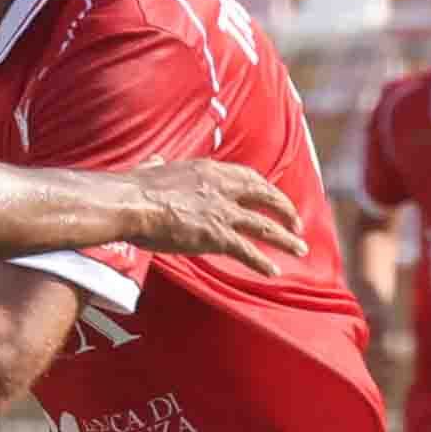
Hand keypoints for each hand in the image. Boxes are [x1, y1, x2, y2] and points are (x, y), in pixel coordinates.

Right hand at [131, 160, 306, 271]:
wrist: (130, 203)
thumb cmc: (133, 189)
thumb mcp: (150, 169)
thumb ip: (157, 166)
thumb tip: (153, 160)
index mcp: (209, 170)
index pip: (247, 177)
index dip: (264, 189)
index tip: (272, 197)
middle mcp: (222, 188)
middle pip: (265, 196)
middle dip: (285, 210)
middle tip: (296, 224)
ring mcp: (222, 212)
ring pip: (264, 226)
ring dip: (285, 239)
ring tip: (300, 249)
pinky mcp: (216, 235)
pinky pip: (246, 251)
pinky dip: (262, 262)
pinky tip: (273, 270)